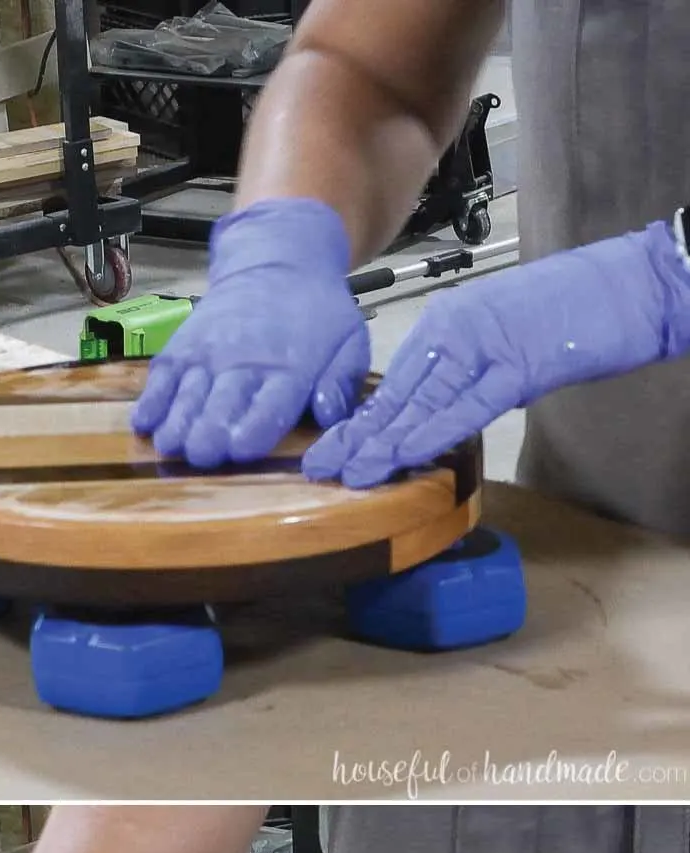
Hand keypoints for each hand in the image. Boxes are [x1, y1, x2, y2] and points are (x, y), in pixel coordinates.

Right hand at [131, 199, 369, 468]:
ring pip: (188, 394)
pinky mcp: (182, 348)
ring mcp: (207, 354)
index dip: (252, 429)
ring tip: (171, 446)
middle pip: (221, 404)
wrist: (277, 262)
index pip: (268, 406)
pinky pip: (162, 377)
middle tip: (201, 454)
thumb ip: (341, 381)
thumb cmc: (316, 315)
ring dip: (177, 423)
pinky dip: (151, 400)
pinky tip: (145, 423)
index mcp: (290, 370)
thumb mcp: (349, 341)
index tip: (240, 449)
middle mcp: (243, 362)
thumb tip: (327, 414)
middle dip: (209, 431)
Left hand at [303, 221, 689, 488]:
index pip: (399, 383)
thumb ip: (467, 377)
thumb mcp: (505, 346)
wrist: (633, 284)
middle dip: (357, 435)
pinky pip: (466, 406)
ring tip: (345, 471)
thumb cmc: (577, 314)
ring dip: (382, 441)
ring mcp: (486, 348)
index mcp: (452, 326)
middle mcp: (458, 333)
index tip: (333, 450)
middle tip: (317, 467)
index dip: (364, 421)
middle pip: (399, 394)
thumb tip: (432, 417)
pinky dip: (432, 430)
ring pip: (423, 402)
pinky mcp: (518, 367)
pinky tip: (401, 453)